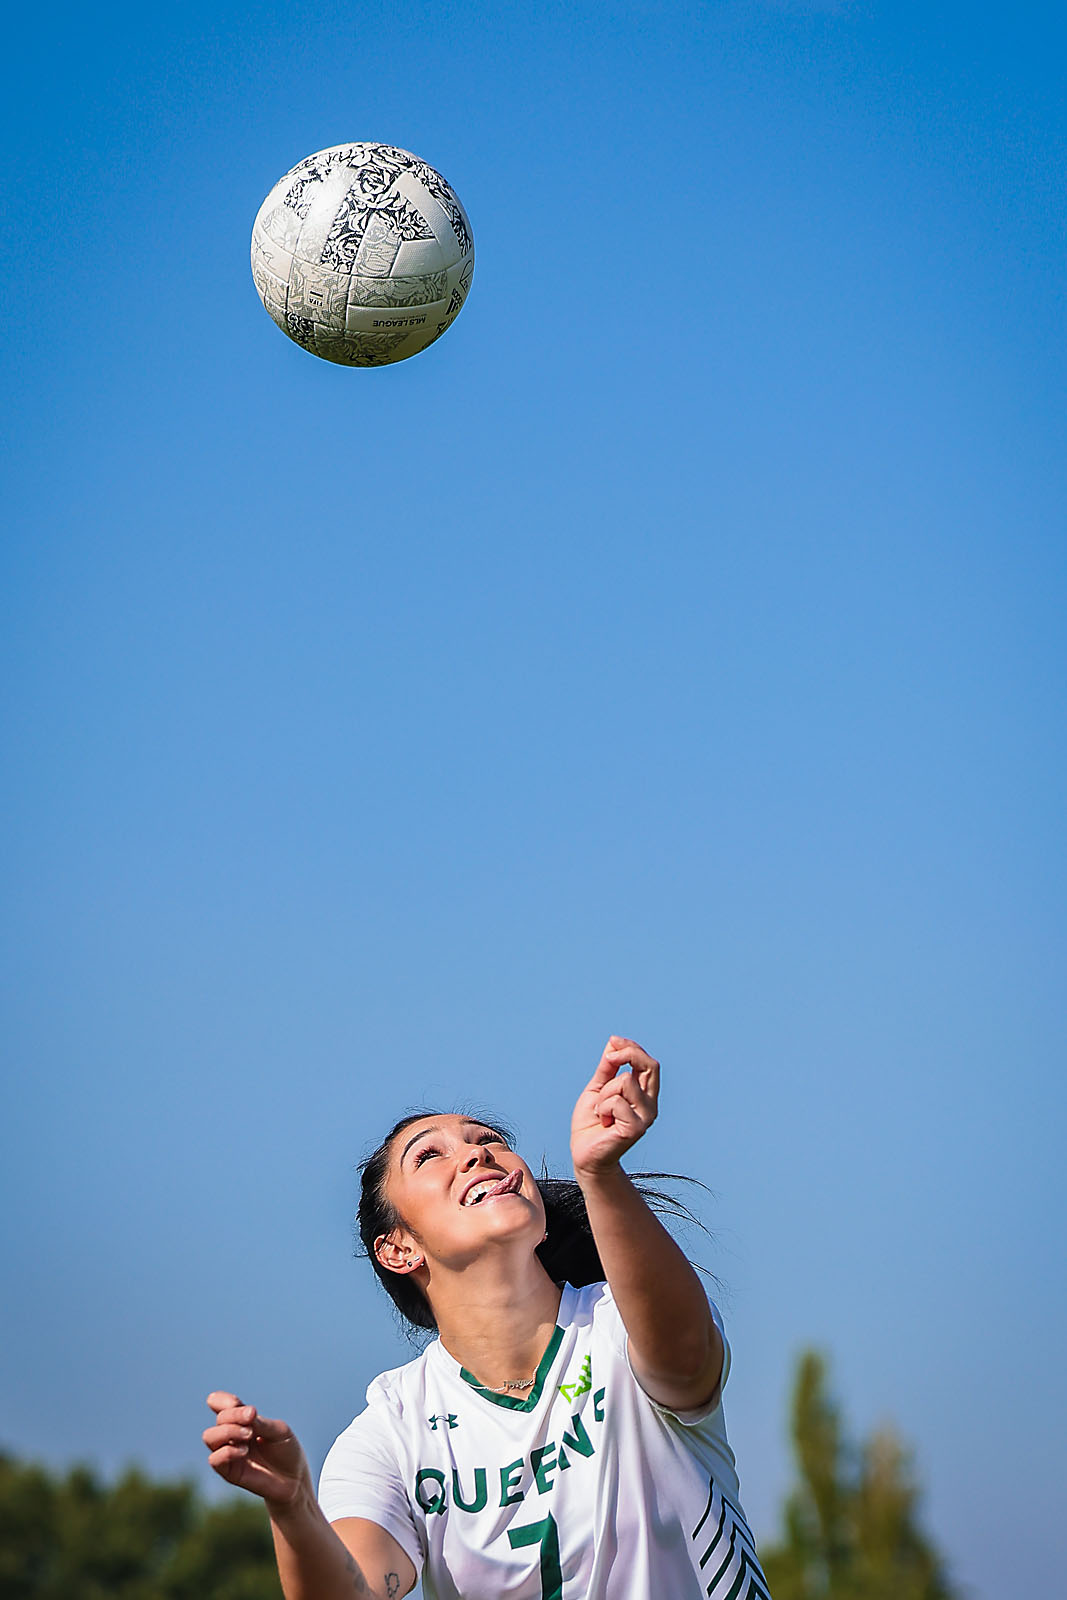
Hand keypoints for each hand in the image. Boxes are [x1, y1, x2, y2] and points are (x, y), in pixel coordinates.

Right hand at [202, 1392, 311, 1507]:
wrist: (294, 1479)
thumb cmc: (286, 1450)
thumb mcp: (278, 1431)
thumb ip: (260, 1423)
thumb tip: (246, 1414)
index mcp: (241, 1419)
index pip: (218, 1403)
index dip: (223, 1400)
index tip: (237, 1403)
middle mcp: (231, 1435)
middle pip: (219, 1418)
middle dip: (234, 1415)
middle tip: (252, 1420)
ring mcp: (228, 1453)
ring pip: (209, 1436)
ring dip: (228, 1431)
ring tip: (249, 1435)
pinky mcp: (229, 1472)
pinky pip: (214, 1459)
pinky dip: (227, 1451)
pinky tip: (244, 1451)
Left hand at [570, 1036, 659, 1180]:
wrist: (584, 1154)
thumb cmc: (591, 1123)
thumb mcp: (597, 1088)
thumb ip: (607, 1068)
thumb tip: (613, 1042)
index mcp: (644, 1094)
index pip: (649, 1063)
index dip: (631, 1048)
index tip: (613, 1042)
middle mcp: (650, 1105)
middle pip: (650, 1066)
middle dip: (628, 1054)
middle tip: (609, 1059)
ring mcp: (645, 1117)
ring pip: (625, 1081)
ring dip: (604, 1093)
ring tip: (600, 1109)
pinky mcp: (635, 1128)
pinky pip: (616, 1101)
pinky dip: (601, 1107)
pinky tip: (602, 1121)